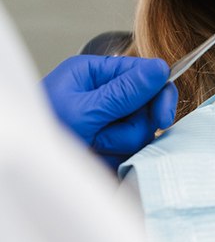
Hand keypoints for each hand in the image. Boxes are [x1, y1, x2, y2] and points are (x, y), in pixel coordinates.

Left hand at [42, 55, 176, 168]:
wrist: (25, 172)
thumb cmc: (42, 134)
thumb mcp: (84, 110)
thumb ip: (124, 92)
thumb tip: (160, 69)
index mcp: (94, 73)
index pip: (143, 73)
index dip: (158, 93)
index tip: (162, 116)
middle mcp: (103, 93)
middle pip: (145, 104)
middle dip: (132, 124)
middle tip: (117, 137)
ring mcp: (107, 120)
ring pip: (140, 130)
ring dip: (119, 143)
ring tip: (92, 146)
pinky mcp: (108, 143)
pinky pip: (131, 149)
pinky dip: (117, 157)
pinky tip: (97, 157)